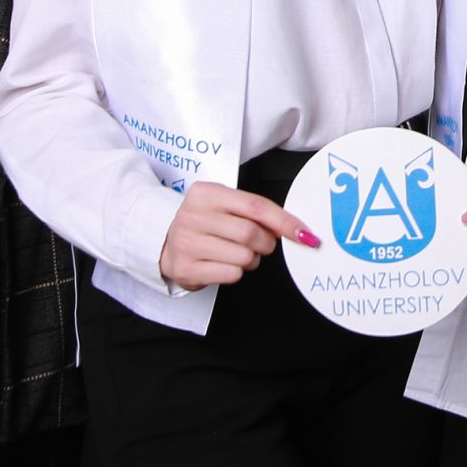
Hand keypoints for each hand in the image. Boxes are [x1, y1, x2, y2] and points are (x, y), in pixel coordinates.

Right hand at [160, 181, 317, 290]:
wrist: (162, 240)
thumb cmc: (202, 222)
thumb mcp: (222, 205)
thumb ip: (253, 211)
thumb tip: (293, 227)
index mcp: (206, 193)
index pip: (256, 206)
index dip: (284, 221)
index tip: (303, 233)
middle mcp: (193, 215)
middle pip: (251, 234)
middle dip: (266, 243)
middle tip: (261, 244)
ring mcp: (187, 242)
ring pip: (243, 256)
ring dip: (251, 260)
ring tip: (238, 254)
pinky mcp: (186, 268)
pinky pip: (231, 274)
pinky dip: (236, 272)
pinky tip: (224, 264)